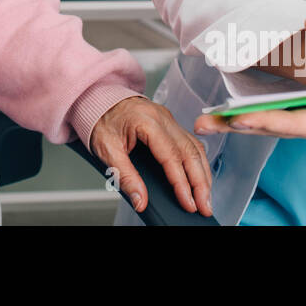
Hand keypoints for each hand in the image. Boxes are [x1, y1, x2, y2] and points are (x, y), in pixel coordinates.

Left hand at [88, 96, 212, 215]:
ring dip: (203, 173)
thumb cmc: (101, 121)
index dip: (182, 183)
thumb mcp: (106, 151)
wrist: (99, 100)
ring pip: (195, 147)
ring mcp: (169, 119)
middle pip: (190, 152)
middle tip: (205, 206)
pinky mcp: (171, 123)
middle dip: (200, 182)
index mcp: (146, 121)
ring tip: (206, 197)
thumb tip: (140, 201)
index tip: (188, 203)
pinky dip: (198, 161)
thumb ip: (125, 177)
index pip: (171, 156)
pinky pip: (190, 142)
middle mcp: (163, 118)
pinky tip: (200, 176)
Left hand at [194, 90, 305, 158]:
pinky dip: (248, 116)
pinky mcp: (305, 115)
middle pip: (271, 124)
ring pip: (266, 121)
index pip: (297, 123)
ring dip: (235, 121)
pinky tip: (223, 114)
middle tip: (206, 123)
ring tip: (203, 121)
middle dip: (238, 124)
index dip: (270, 121)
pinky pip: (272, 115)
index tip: (244, 119)